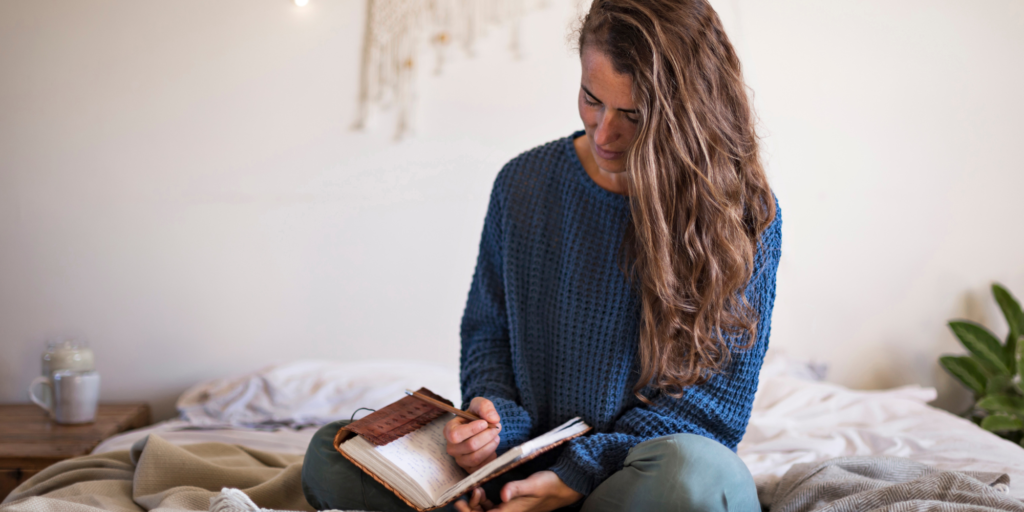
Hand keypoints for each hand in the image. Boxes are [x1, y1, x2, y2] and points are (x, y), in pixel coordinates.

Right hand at [445, 397, 501, 472]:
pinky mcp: (470, 469)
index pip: (455, 435)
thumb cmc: (477, 416)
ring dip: (490, 446)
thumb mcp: (479, 405)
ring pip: (476, 458)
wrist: (481, 428)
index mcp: (449, 431)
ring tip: (496, 437)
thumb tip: (493, 419)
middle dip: (487, 436)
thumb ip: (484, 406)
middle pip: (470, 446)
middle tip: (496, 428)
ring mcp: (460, 460)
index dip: (472, 430)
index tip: (485, 423)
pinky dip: (491, 456)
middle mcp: (452, 447)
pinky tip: (493, 447)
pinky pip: (482, 467)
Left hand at [455, 471, 581, 511]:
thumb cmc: (549, 486)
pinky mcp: (510, 504)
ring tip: (474, 489)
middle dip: (469, 507)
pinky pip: (492, 507)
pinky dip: (483, 501)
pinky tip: (482, 490)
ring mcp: (508, 510)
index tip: (460, 499)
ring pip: (485, 511)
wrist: (564, 487)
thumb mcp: (533, 485)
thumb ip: (517, 489)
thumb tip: (503, 494)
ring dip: (476, 504)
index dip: (468, 511)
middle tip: (464, 493)